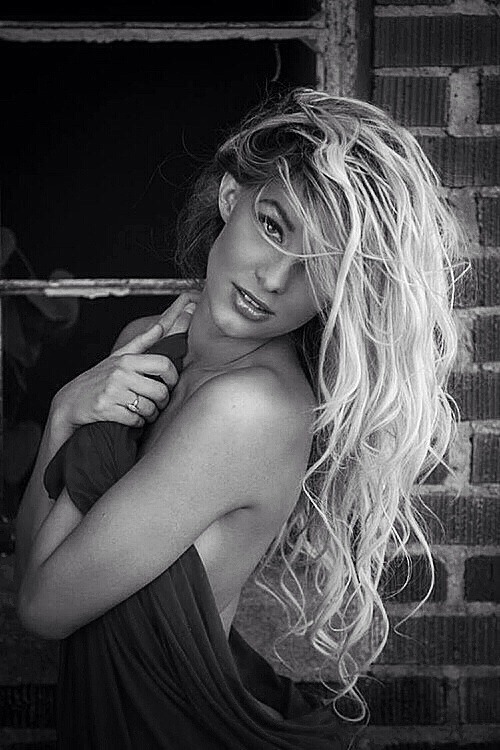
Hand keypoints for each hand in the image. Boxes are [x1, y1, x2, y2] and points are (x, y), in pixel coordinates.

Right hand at [52, 292, 199, 428]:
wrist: (69, 402)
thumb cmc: (97, 380)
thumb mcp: (117, 357)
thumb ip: (142, 342)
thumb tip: (161, 326)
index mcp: (126, 359)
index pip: (163, 364)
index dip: (173, 377)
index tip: (171, 383)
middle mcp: (119, 373)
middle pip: (160, 390)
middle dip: (164, 400)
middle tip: (159, 403)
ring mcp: (112, 390)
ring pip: (150, 407)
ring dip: (151, 415)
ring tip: (146, 413)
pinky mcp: (105, 408)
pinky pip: (136, 420)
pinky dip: (138, 423)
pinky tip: (133, 420)